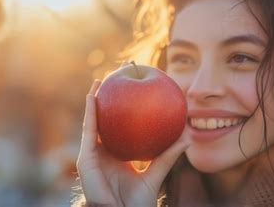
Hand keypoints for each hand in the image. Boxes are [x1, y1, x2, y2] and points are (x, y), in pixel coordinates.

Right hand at [76, 79, 189, 206]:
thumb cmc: (137, 201)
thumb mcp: (156, 173)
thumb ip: (168, 156)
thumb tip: (188, 136)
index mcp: (118, 155)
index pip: (119, 128)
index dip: (123, 110)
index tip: (132, 92)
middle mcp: (104, 152)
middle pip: (104, 121)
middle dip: (107, 100)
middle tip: (115, 79)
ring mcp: (93, 154)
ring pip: (92, 121)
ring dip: (93, 100)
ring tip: (100, 81)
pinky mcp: (86, 157)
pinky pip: (88, 130)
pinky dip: (89, 112)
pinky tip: (93, 96)